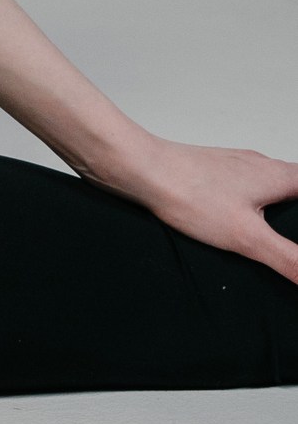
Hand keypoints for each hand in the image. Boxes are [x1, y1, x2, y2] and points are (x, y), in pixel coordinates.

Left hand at [116, 137, 297, 284]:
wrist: (141, 169)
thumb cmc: (189, 192)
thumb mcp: (247, 236)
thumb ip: (288, 258)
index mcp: (277, 175)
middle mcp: (259, 165)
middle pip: (295, 185)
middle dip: (297, 213)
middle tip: (292, 240)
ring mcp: (235, 167)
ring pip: (269, 186)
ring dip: (276, 209)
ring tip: (274, 237)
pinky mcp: (213, 173)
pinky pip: (244, 189)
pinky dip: (251, 207)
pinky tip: (235, 225)